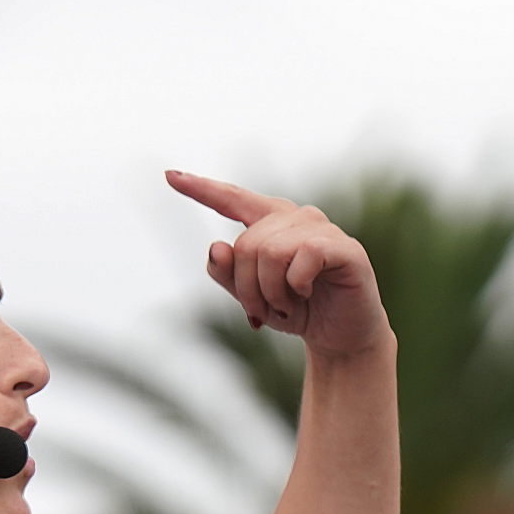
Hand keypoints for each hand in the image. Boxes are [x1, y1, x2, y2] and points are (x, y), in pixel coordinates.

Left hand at [169, 170, 391, 359]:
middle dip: (247, 288)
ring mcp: (322, 229)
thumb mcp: (252, 299)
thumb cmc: (298, 311)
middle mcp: (295, 217)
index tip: (170, 176)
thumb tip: (217, 246)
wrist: (341, 337)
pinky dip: (296, 285)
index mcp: (270, 222)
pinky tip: (306, 294)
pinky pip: (303, 257)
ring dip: (271, 293)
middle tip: (263, 312)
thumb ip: (227, 274)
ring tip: (286, 308)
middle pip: (246, 245)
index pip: (232, 199)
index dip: (201, 188)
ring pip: (270, 252)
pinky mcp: (344, 247)